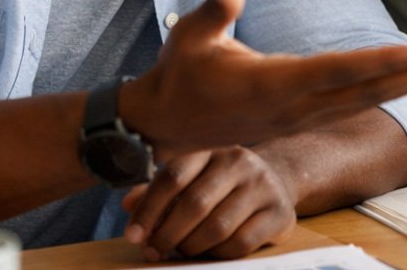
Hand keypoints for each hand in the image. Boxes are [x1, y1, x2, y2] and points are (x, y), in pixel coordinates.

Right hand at [120, 0, 406, 159]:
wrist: (166, 127)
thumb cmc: (181, 73)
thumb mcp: (190, 36)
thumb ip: (215, 8)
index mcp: (270, 85)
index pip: (335, 71)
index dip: (378, 62)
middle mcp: (294, 107)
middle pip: (365, 93)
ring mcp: (301, 118)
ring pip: (366, 102)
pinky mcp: (303, 121)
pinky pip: (354, 107)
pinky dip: (388, 92)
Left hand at [121, 147, 294, 260]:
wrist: (278, 180)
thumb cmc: (222, 185)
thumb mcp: (193, 179)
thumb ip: (159, 191)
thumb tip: (127, 204)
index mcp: (210, 152)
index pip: (173, 176)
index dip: (148, 209)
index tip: (133, 235)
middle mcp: (238, 163)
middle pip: (194, 203)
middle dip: (167, 234)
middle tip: (154, 251)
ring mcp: (262, 187)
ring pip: (217, 227)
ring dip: (192, 247)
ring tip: (183, 251)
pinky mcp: (279, 213)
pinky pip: (241, 243)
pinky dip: (218, 254)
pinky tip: (211, 252)